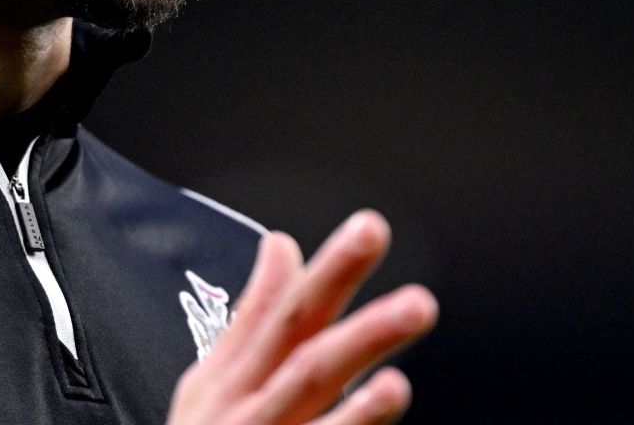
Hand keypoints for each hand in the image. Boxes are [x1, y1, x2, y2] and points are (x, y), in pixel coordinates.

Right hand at [166, 210, 437, 424]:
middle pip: (308, 366)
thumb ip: (255, 312)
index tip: (370, 228)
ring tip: (397, 385)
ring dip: (358, 410)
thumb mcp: (214, 376)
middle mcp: (250, 414)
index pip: (290, 312)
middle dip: (361, 332)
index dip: (331, 271)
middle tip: (419, 304)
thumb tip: (283, 244)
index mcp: (239, 378)